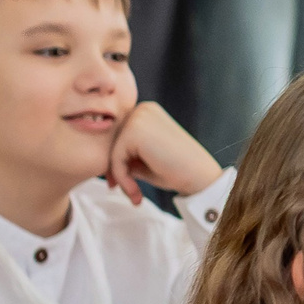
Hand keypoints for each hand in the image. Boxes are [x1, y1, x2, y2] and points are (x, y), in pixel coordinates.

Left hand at [107, 101, 221, 203]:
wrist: (200, 176)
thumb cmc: (177, 170)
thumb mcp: (146, 158)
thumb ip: (126, 154)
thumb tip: (102, 161)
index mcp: (147, 111)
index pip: (119, 135)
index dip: (118, 161)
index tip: (121, 184)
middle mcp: (142, 109)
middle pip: (112, 141)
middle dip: (116, 168)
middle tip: (128, 192)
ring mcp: (138, 117)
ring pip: (111, 150)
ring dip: (119, 176)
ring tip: (135, 194)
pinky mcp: (134, 131)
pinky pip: (115, 158)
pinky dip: (122, 178)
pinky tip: (136, 193)